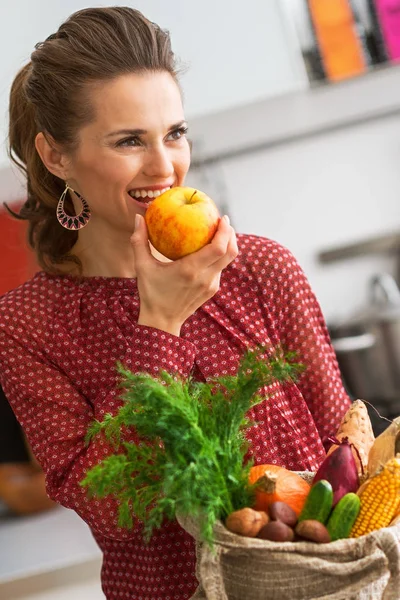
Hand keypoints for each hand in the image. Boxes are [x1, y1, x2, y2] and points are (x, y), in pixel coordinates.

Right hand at [130, 214, 237, 335]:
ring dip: (228, 244)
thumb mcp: (142, 267)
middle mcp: (205, 278)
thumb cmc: (150, 293)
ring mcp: (211, 285)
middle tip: (223, 220)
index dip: (225, 232)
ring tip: (219, 231)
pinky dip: (220, 256)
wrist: (161, 322)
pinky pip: (221, 269)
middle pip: (230, 253)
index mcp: (190, 270)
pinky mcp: (212, 290)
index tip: (222, 217)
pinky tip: (211, 248)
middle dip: (231, 234)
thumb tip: (139, 217)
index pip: (218, 248)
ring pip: (228, 261)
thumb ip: (139, 241)